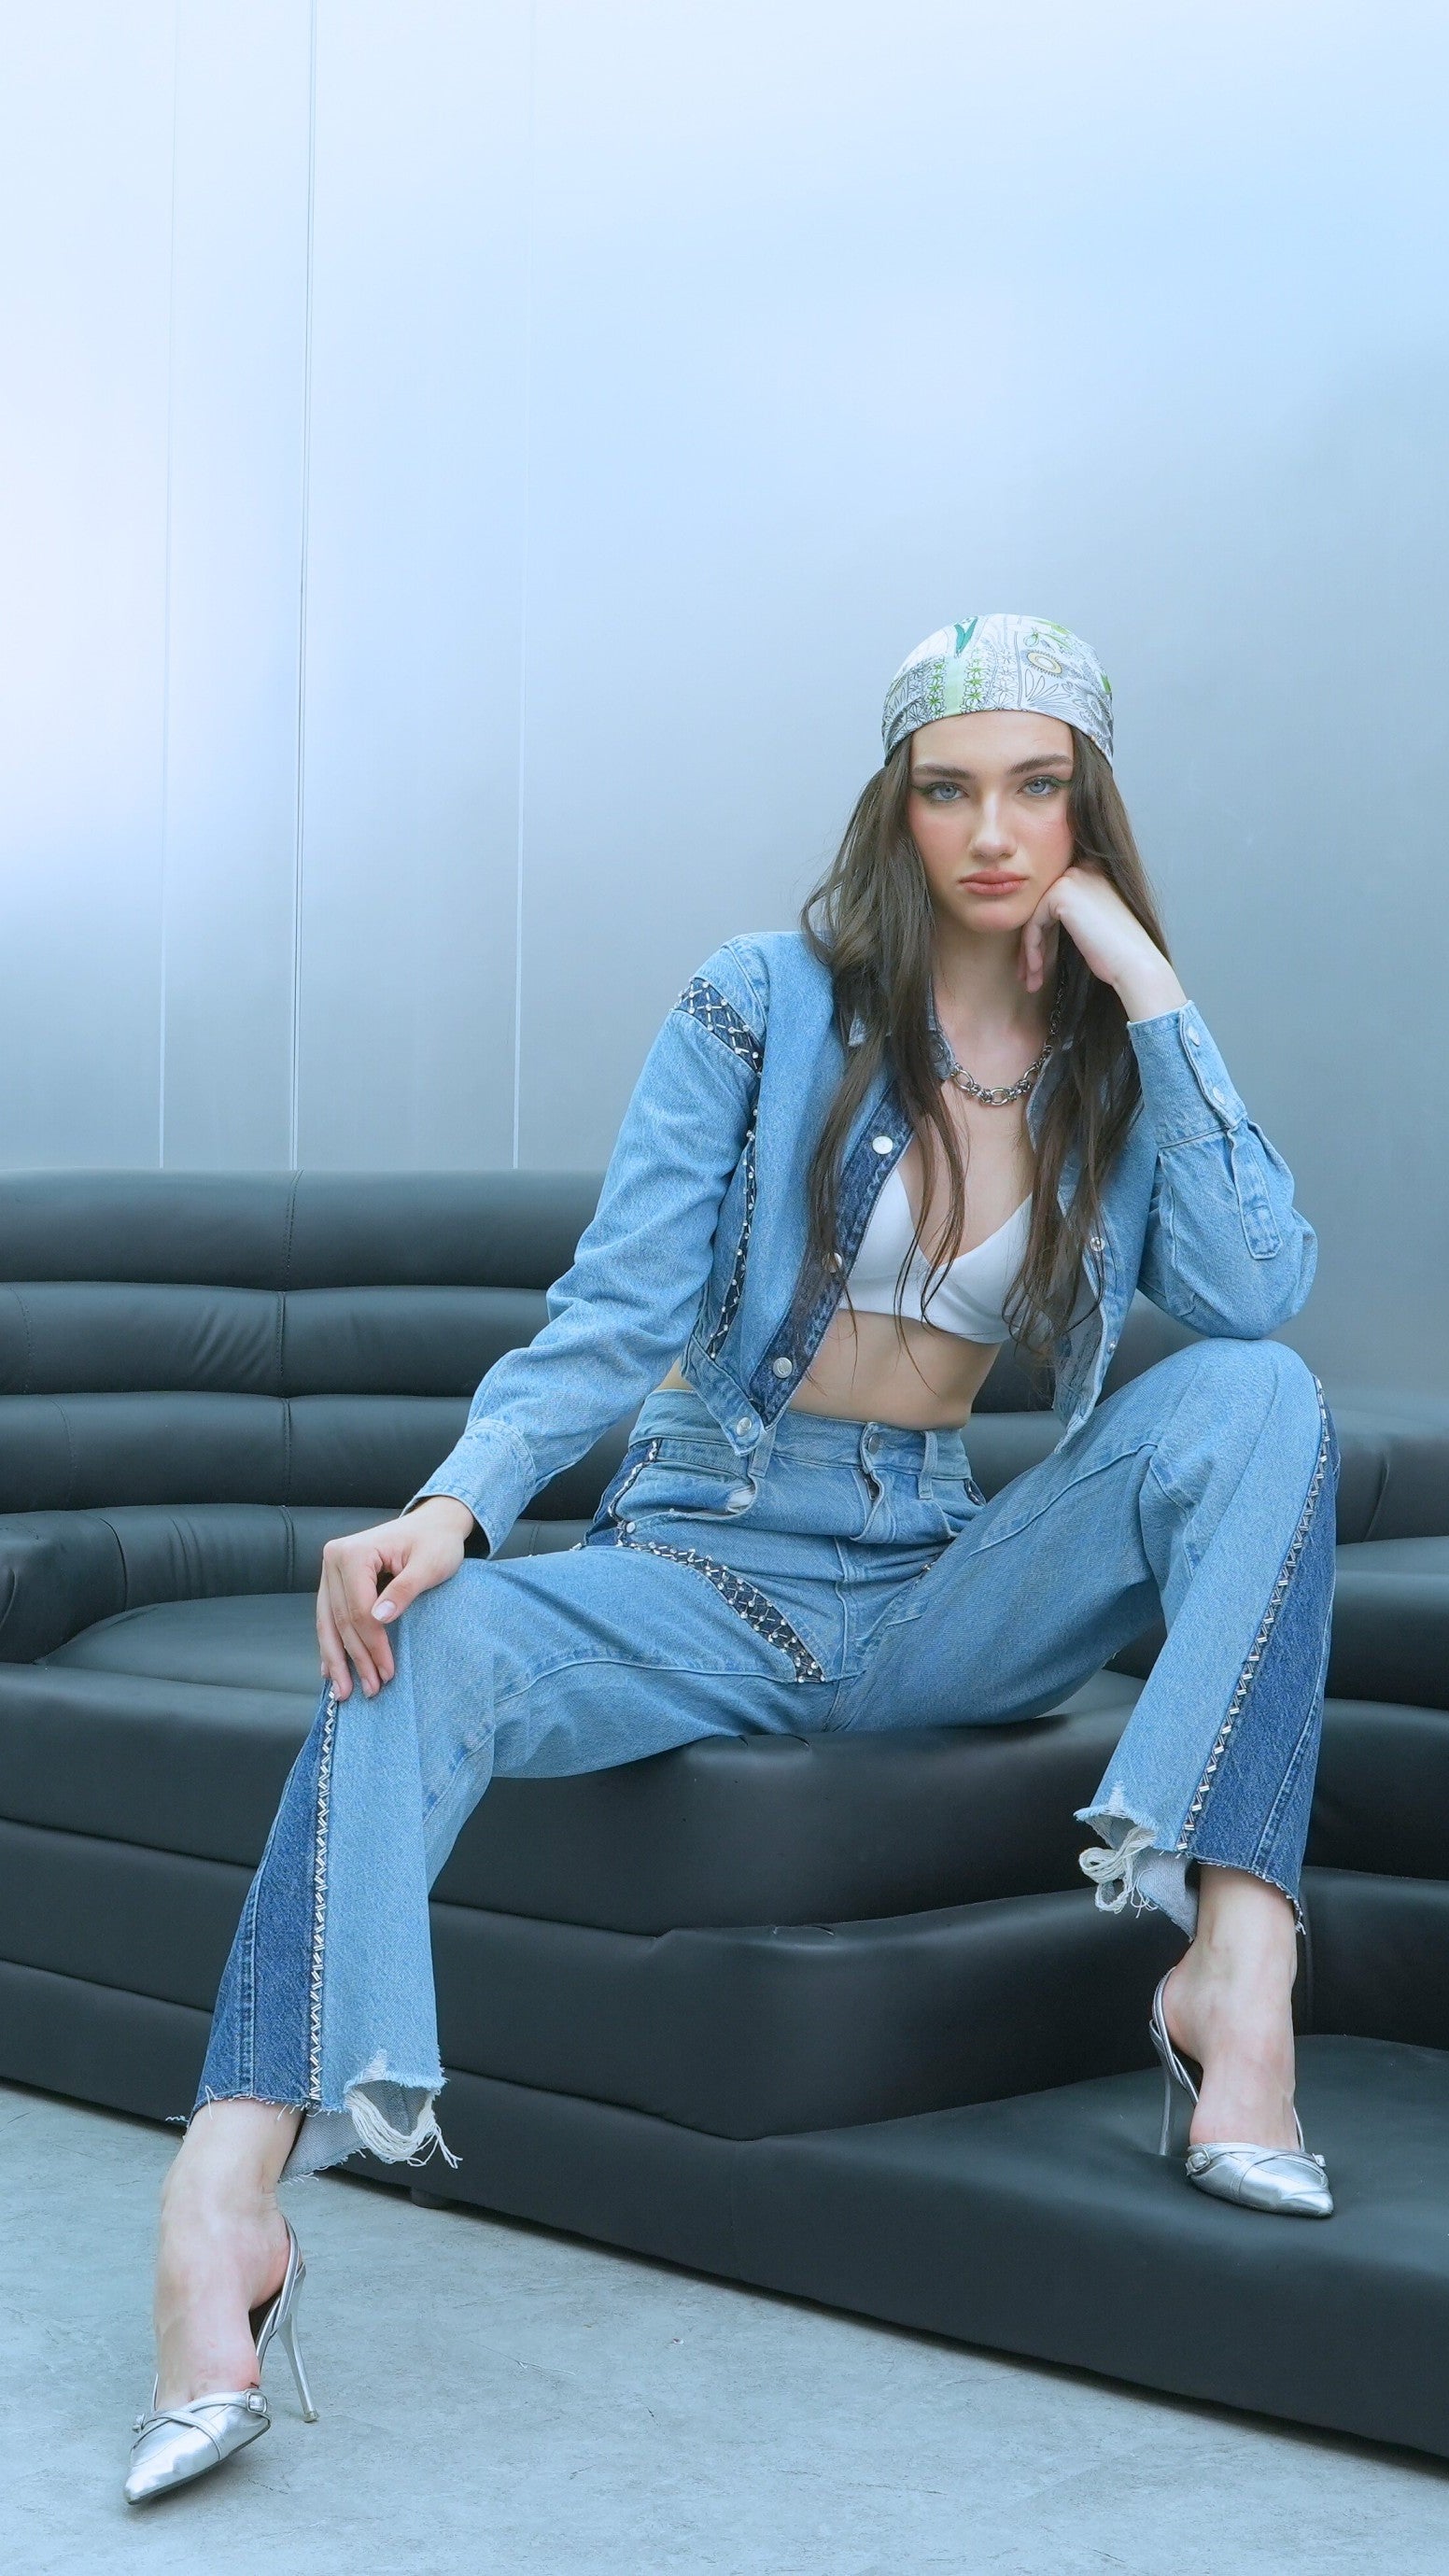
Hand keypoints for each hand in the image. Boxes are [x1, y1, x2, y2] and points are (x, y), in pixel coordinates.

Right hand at [317, 1496, 475, 1699]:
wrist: (433, 1525)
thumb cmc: (436, 1542)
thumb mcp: (430, 1564)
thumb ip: (405, 1590)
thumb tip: (379, 1618)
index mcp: (353, 1553)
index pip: (359, 1610)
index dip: (373, 1645)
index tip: (387, 1673)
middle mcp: (334, 1559)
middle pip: (340, 1620)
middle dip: (354, 1659)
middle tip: (369, 1690)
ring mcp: (330, 1570)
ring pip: (328, 1623)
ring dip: (337, 1659)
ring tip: (344, 1690)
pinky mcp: (334, 1580)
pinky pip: (328, 1617)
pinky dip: (331, 1644)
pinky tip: (331, 1669)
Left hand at [1019, 866, 1186, 1022]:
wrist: (1134, 963)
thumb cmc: (1118, 952)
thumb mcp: (1093, 923)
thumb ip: (1073, 913)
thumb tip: (1038, 923)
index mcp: (1094, 872)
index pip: (1056, 901)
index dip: (1043, 934)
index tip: (1037, 964)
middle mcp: (1084, 869)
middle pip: (1043, 909)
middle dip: (1033, 944)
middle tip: (1029, 974)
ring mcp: (1072, 879)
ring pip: (1035, 919)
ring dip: (1030, 952)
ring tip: (1031, 981)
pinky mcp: (1061, 894)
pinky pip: (1034, 925)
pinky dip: (1032, 950)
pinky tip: (1036, 971)